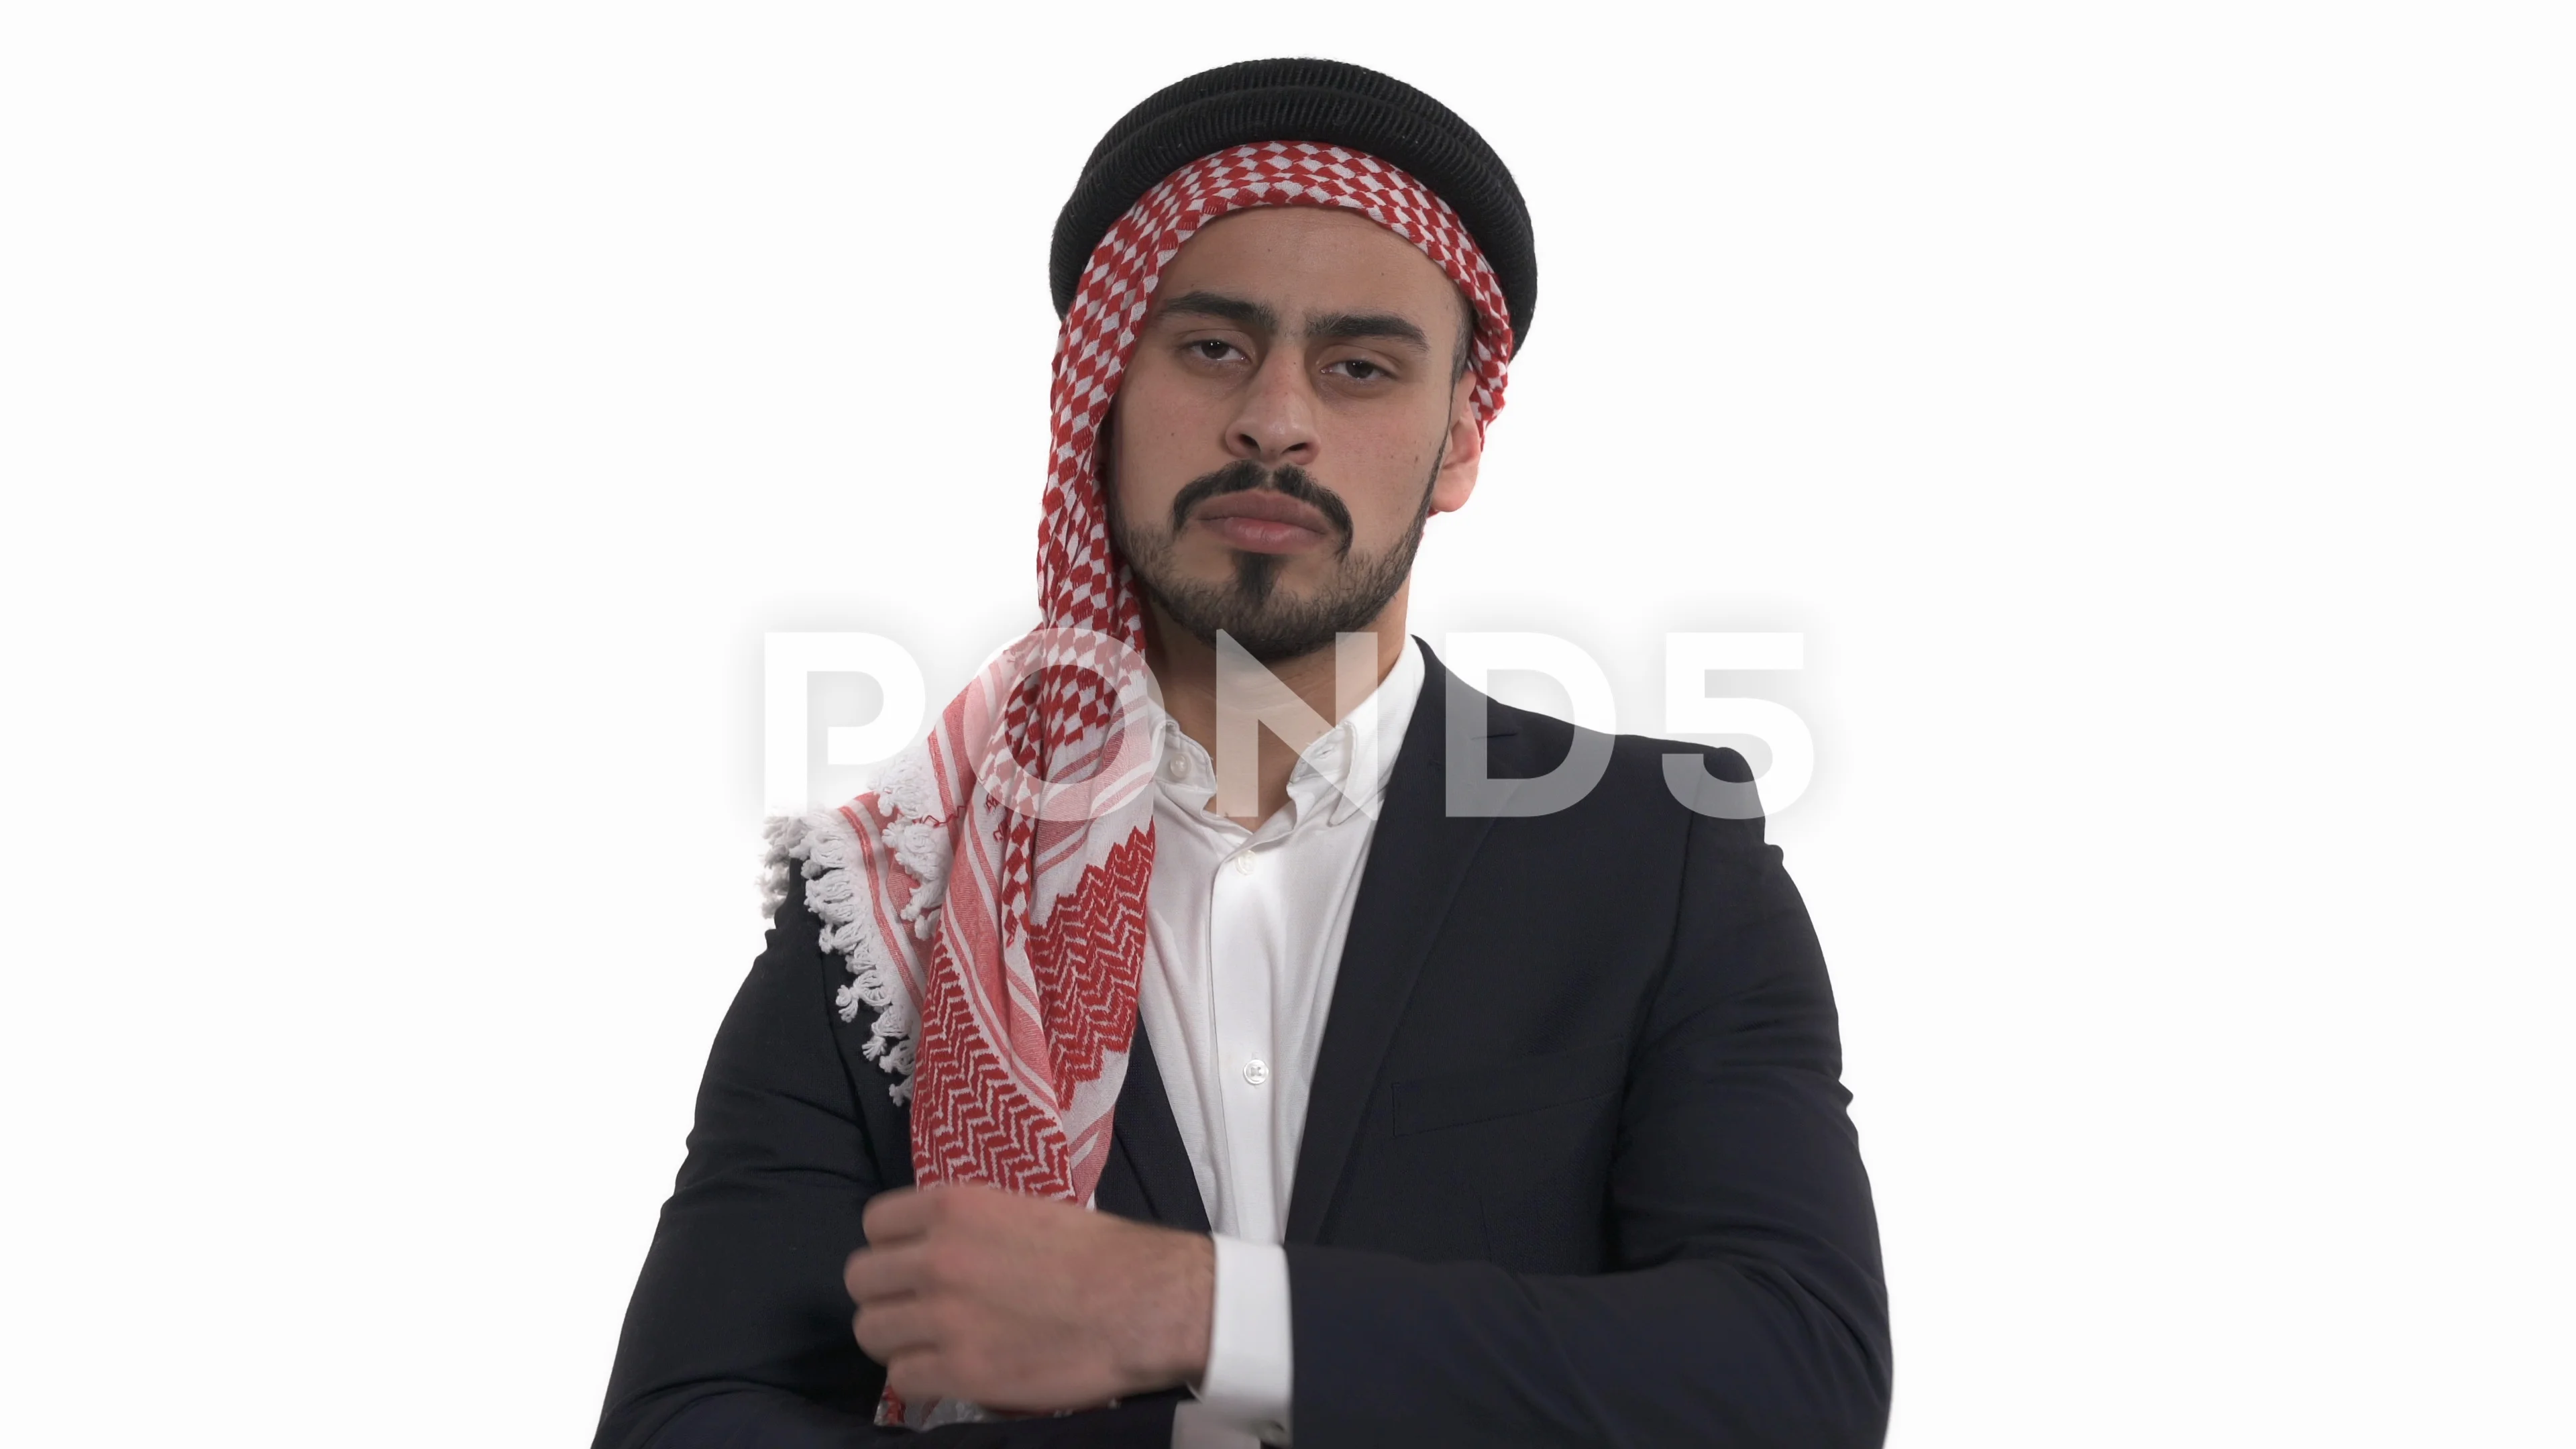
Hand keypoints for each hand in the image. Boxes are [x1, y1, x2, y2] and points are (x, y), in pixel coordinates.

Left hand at [844, 1182, 1213, 1413]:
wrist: (1144, 1303)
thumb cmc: (1101, 1253)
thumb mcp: (1025, 1210)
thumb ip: (969, 1226)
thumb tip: (934, 1246)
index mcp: (955, 1207)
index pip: (875, 1224)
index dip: (890, 1247)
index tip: (910, 1263)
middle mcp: (938, 1257)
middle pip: (861, 1280)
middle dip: (885, 1295)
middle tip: (916, 1308)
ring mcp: (944, 1316)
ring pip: (871, 1331)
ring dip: (896, 1339)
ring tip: (928, 1344)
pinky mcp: (961, 1370)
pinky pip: (902, 1379)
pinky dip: (920, 1378)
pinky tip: (948, 1372)